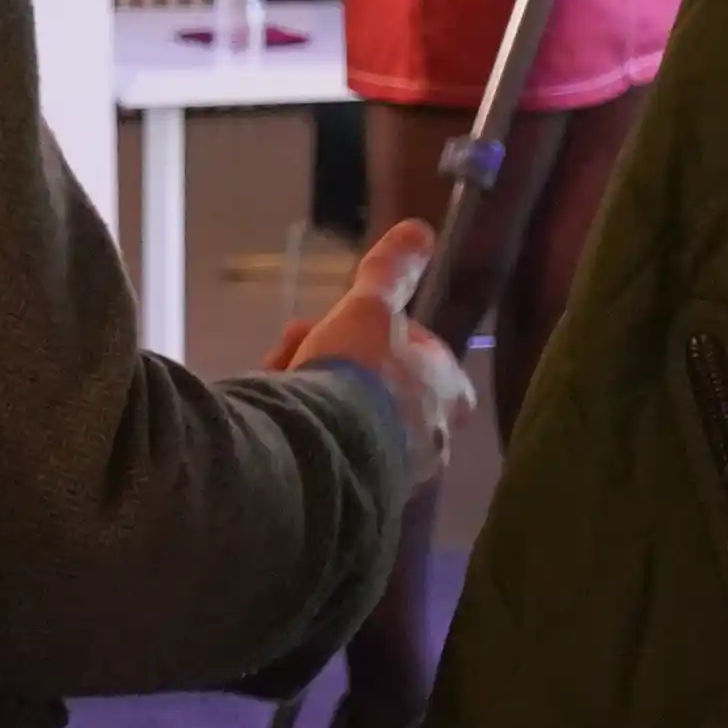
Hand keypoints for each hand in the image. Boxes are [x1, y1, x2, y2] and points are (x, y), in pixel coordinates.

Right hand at [288, 221, 473, 491]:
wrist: (320, 450)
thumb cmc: (357, 373)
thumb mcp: (369, 308)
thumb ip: (392, 271)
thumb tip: (421, 230)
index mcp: (449, 392)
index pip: (422, 355)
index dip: (378, 336)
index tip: (343, 327)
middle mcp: (435, 438)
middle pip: (380, 388)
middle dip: (335, 364)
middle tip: (298, 348)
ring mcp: (400, 474)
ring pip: (353, 422)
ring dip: (316, 397)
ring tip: (278, 383)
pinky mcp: (362, 498)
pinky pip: (333, 454)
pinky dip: (307, 434)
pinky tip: (278, 421)